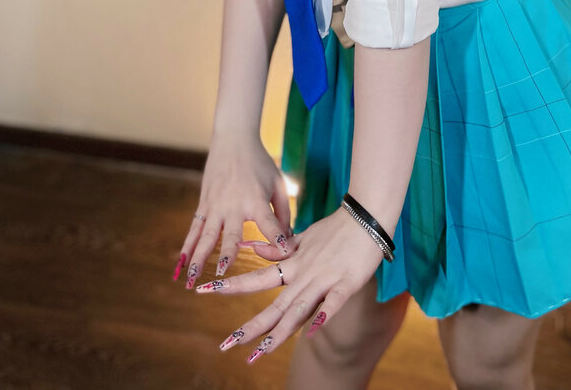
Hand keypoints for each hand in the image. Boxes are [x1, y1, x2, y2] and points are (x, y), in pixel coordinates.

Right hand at [172, 134, 297, 289]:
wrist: (234, 140)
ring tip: (192, 280)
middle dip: (227, 255)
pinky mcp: (204, 204)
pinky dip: (187, 247)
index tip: (283, 254)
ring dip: (198, 258)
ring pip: (205, 236)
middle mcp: (234, 205)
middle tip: (222, 276)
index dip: (277, 239)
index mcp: (255, 199)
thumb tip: (285, 240)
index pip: (268, 223)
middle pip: (230, 234)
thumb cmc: (260, 163)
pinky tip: (180, 264)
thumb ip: (282, 212)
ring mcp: (216, 205)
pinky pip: (194, 228)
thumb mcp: (277, 183)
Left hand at [195, 205, 385, 363]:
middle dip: (250, 327)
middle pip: (274, 304)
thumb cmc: (335, 229)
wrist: (365, 217)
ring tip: (259, 352)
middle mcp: (303, 274)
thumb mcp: (303, 237)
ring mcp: (324, 279)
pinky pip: (333, 302)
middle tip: (225, 345)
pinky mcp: (346, 283)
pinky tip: (311, 331)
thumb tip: (251, 246)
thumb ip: (279, 247)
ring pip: (298, 309)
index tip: (205, 291)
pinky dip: (322, 315)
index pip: (258, 278)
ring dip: (278, 332)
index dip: (232, 286)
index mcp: (293, 264)